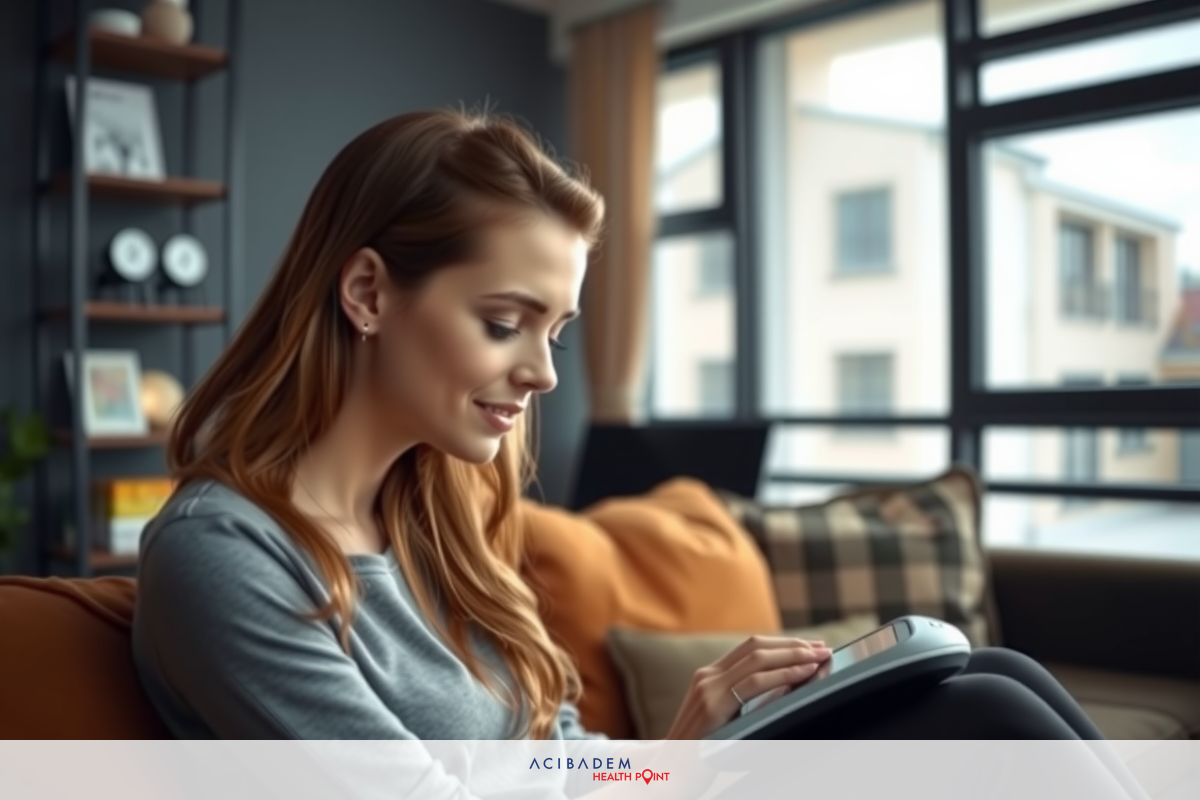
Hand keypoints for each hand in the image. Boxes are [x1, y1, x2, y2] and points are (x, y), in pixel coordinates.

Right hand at [662, 635, 831, 739]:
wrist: (667, 776)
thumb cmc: (699, 756)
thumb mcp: (723, 721)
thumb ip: (742, 704)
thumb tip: (784, 694)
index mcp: (709, 677)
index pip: (750, 648)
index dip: (783, 644)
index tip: (810, 648)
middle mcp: (706, 676)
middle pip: (756, 646)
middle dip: (793, 645)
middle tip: (822, 648)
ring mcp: (707, 688)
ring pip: (757, 658)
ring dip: (794, 655)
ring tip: (819, 658)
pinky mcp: (711, 706)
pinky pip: (753, 683)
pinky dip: (783, 675)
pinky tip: (803, 675)